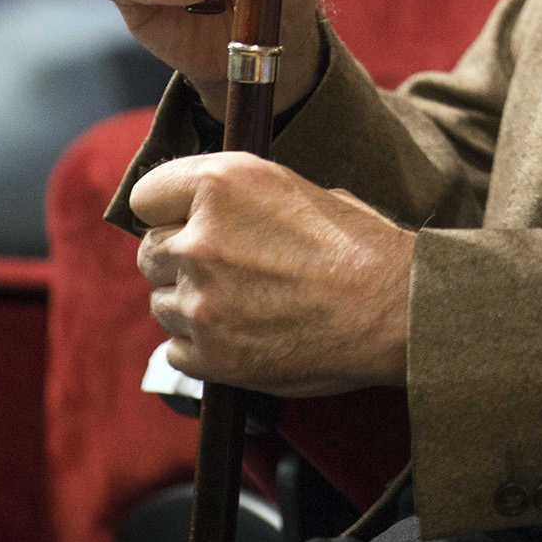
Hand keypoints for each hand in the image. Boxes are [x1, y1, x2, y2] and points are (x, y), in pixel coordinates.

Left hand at [131, 150, 412, 393]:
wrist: (394, 310)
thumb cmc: (359, 246)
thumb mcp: (295, 190)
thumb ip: (236, 199)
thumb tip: (205, 213)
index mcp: (222, 184)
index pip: (146, 196)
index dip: (166, 210)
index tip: (181, 221)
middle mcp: (201, 240)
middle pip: (149, 252)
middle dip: (178, 260)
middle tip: (223, 268)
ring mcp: (201, 302)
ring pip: (160, 304)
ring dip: (191, 305)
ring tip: (243, 304)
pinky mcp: (210, 356)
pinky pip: (175, 350)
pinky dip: (201, 347)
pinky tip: (243, 335)